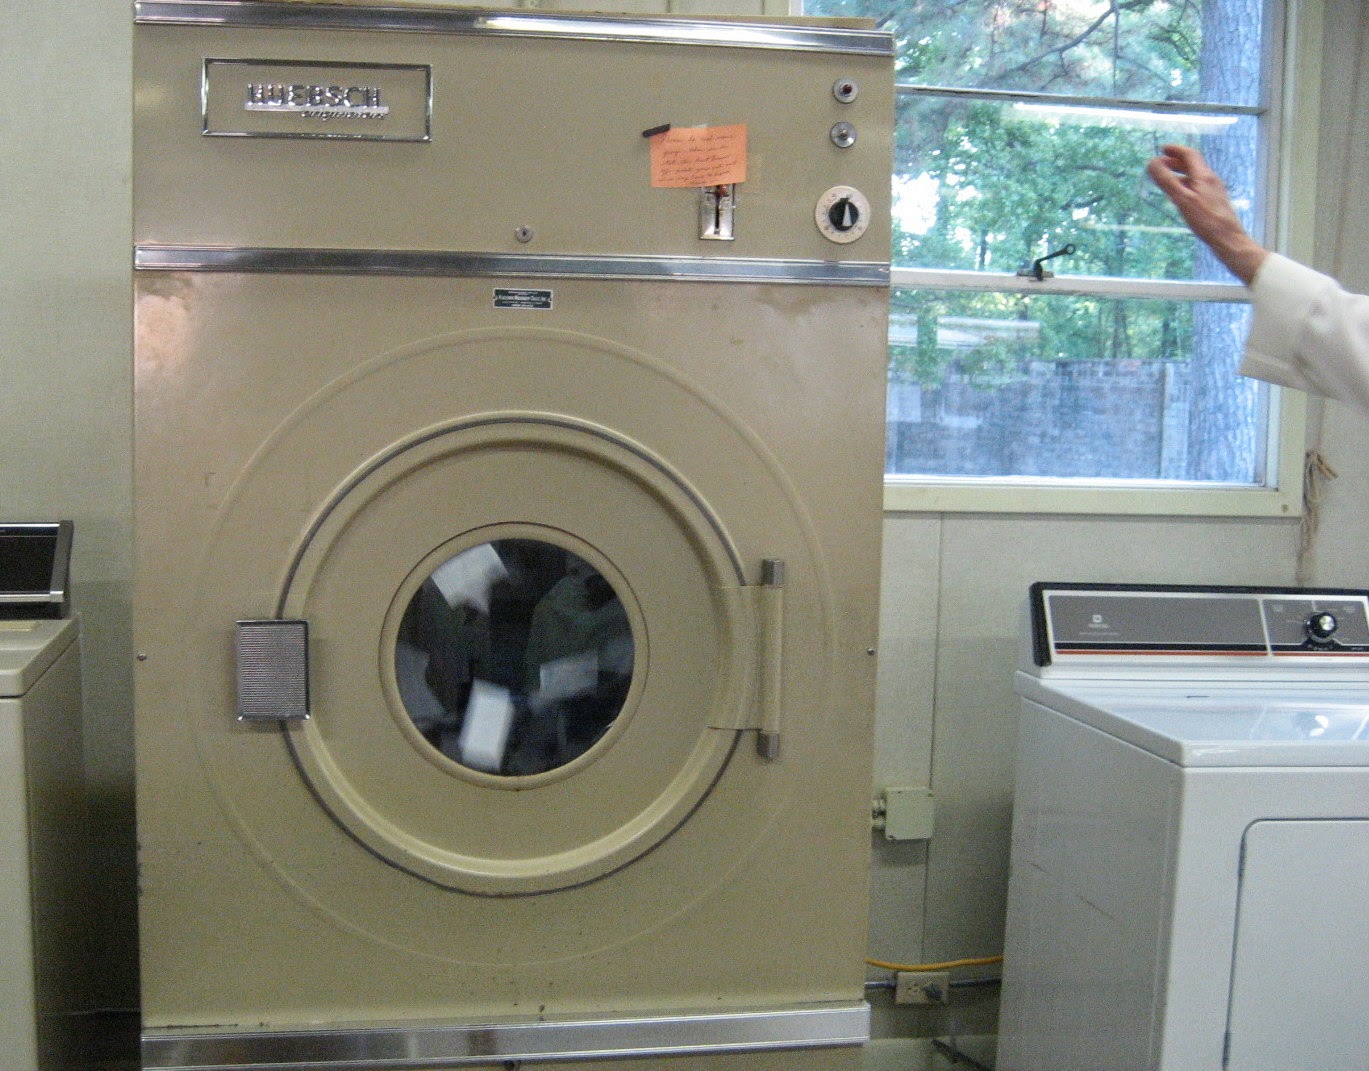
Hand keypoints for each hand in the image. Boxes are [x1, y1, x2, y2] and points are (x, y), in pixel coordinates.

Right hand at [1146, 144, 1268, 284]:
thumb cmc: (1205, 220)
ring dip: (1181, 173)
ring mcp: (1213, 191)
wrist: (1228, 239)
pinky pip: (1198, 187)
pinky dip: (1186, 185)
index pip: (1190, 155)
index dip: (1176, 150)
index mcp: (1204, 176)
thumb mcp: (1182, 200)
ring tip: (1168, 179)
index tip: (1162, 149)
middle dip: (1176, 161)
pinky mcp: (1214, 202)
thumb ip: (1167, 181)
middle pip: (1193, 164)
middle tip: (1162, 163)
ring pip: (1195, 176)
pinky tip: (1181, 196)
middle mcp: (1210, 180)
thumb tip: (1152, 163)